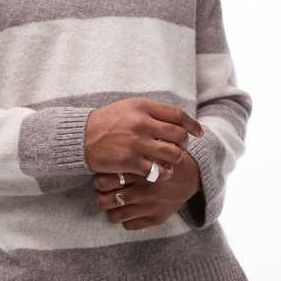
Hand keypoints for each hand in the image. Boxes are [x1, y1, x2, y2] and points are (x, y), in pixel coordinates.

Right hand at [84, 98, 204, 177]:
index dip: (192, 124)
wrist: (82, 136)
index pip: (177, 114)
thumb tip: (177, 119)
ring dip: (176, 159)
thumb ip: (151, 111)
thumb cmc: (108, 121)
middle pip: (178, 135)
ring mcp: (136, 143)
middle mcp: (141, 123)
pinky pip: (157, 170)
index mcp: (142, 106)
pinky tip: (161, 173)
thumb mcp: (128, 107)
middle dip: (184, 144)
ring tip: (172, 161)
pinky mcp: (130, 161)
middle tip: (180, 149)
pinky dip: (163, 173)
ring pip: (172, 154)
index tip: (198, 133)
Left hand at [93, 151, 201, 229]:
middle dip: (100, 195)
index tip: (100, 176)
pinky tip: (126, 208)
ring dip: (110, 208)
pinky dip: (124, 218)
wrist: (192, 176)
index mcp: (139, 172)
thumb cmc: (164, 159)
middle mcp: (143, 191)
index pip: (106, 181)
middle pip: (106, 200)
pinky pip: (130, 225)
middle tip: (102, 190)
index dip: (98, 179)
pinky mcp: (156, 218)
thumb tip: (105, 148)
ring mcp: (149, 207)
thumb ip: (131, 150)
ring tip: (111, 200)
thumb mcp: (150, 149)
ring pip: (115, 216)